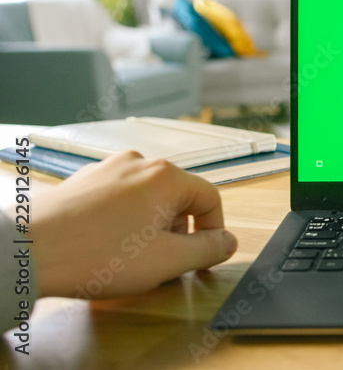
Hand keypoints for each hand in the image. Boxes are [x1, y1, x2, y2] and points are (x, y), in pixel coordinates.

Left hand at [26, 151, 237, 298]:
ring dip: (149, 228)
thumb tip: (228, 241)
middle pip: (177, 198)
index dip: (213, 232)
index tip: (203, 257)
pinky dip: (122, 222)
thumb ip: (208, 250)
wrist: (28, 252)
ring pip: (147, 199)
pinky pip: (118, 199)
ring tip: (128, 258)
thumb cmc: (96, 255)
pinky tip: (104, 248)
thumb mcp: (167, 261)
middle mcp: (139, 164)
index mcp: (166, 177)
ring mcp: (108, 169)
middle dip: (177, 232)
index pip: (210, 199)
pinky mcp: (83, 180)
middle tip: (161, 264)